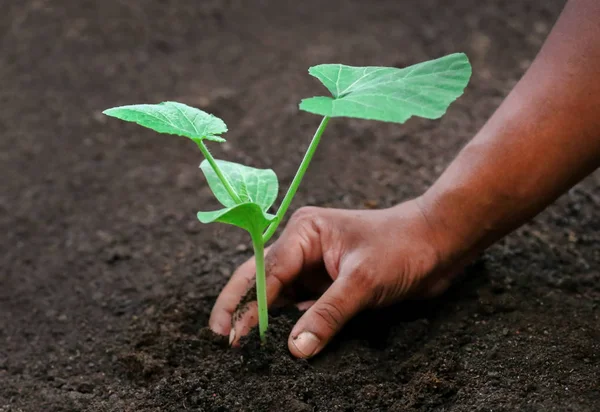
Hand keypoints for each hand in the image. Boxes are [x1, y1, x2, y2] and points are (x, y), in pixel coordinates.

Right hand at [209, 198, 461, 357]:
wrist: (438, 243)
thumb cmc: (401, 248)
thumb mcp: (363, 281)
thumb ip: (328, 314)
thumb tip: (296, 347)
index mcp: (305, 232)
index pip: (267, 271)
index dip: (247, 304)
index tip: (231, 334)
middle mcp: (303, 246)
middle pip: (262, 278)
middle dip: (241, 306)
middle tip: (221, 338)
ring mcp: (315, 266)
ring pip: (279, 293)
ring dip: (262, 316)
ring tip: (241, 345)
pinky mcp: (328, 284)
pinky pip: (300, 304)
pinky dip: (288, 321)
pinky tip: (276, 339)